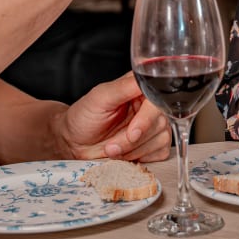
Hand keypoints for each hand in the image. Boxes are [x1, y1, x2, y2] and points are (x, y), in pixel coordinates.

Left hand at [54, 72, 170, 161]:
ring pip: (161, 139)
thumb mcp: (99, 97)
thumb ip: (123, 88)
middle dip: (133, 140)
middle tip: (111, 145)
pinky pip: (161, 152)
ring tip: (112, 148)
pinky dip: (141, 157)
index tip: (132, 133)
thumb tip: (143, 81)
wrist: (76, 142)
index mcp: (139, 88)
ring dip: (134, 150)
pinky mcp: (155, 143)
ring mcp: (154, 124)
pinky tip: (125, 153)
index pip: (157, 100)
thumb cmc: (84, 117)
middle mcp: (149, 105)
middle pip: (160, 123)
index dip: (146, 119)